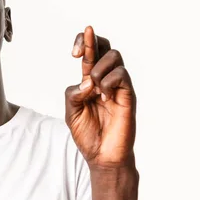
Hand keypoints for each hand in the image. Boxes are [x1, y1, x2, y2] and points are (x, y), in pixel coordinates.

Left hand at [64, 26, 135, 168]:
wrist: (102, 156)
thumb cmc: (87, 134)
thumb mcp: (71, 112)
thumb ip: (73, 93)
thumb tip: (88, 80)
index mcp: (90, 81)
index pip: (90, 52)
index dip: (84, 42)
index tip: (73, 53)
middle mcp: (105, 80)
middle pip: (105, 46)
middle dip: (90, 42)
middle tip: (77, 56)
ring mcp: (118, 86)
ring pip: (114, 56)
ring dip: (98, 69)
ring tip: (94, 90)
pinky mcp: (128, 95)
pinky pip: (121, 75)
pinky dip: (108, 83)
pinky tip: (104, 98)